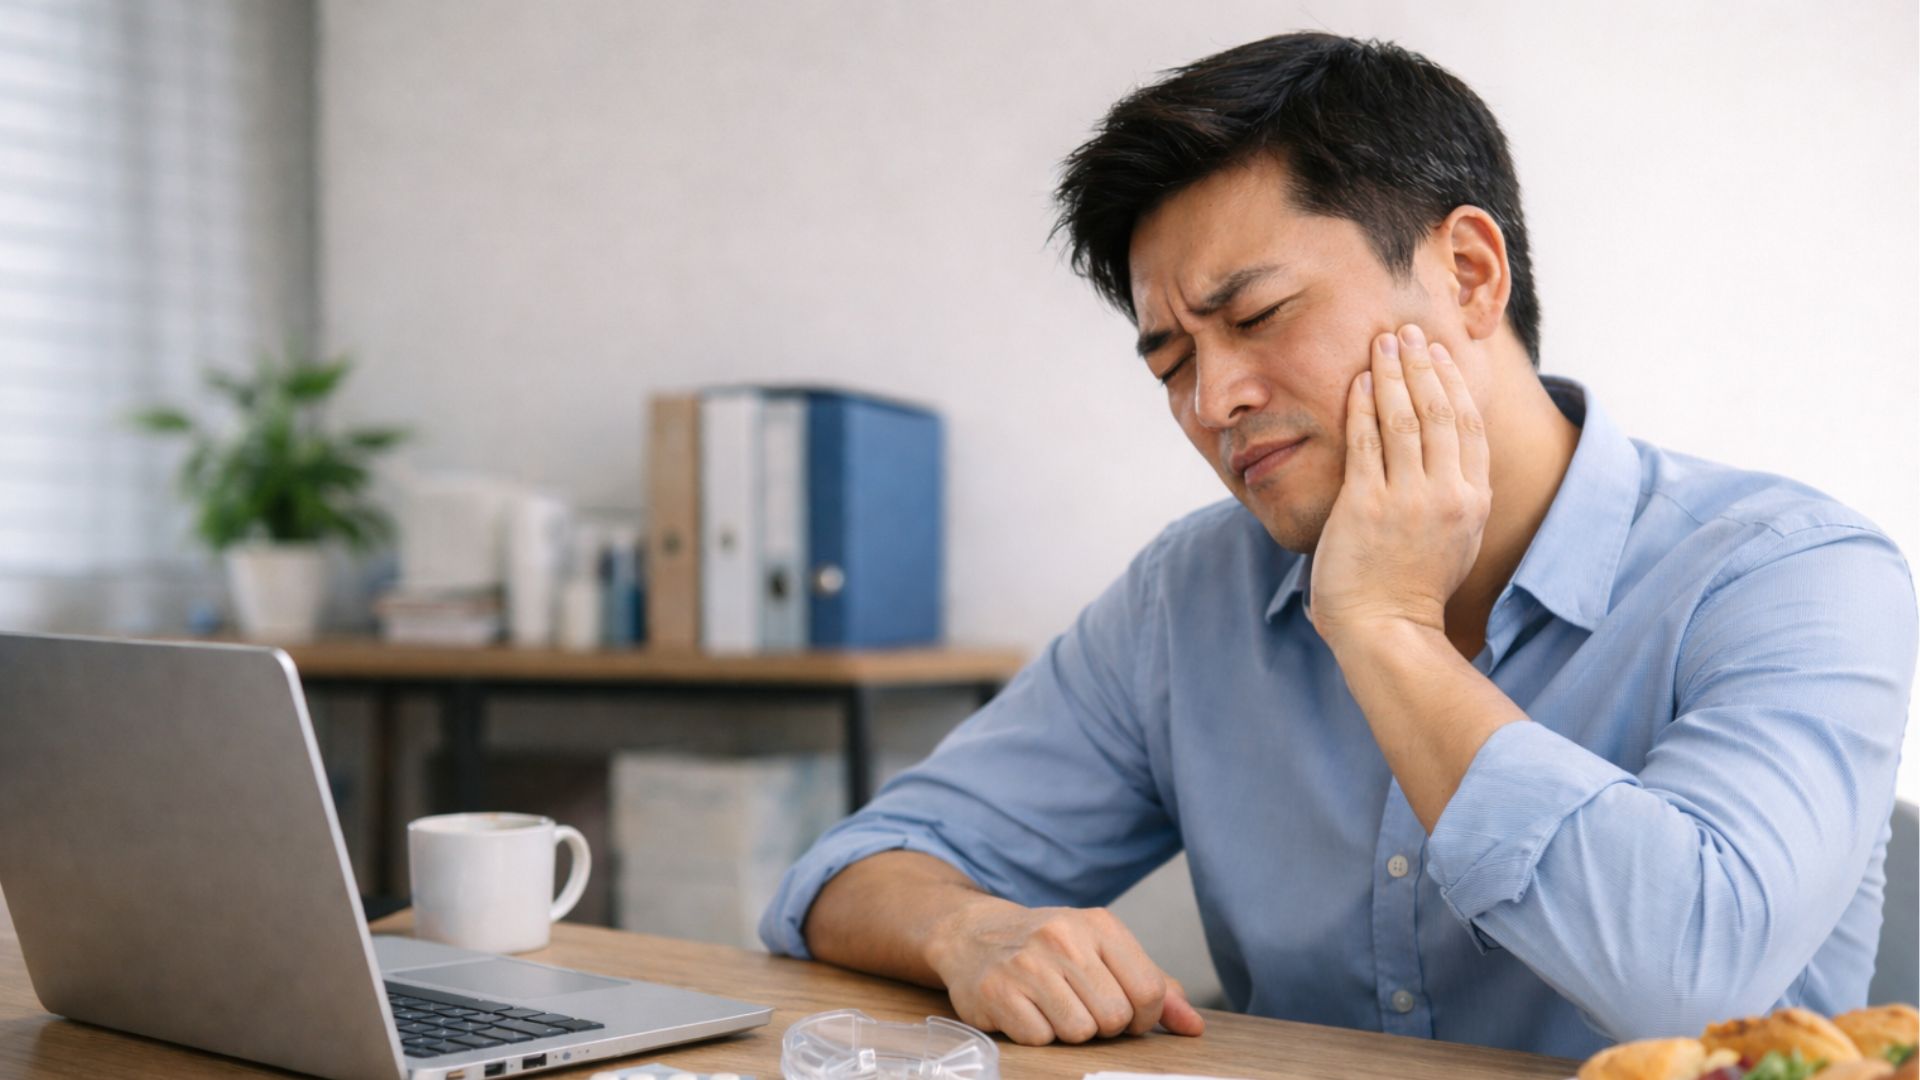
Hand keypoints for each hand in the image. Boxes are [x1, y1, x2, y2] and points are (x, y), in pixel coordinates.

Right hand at [924, 897, 1205, 1045]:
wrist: (973, 935)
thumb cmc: (1050, 949)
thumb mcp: (1104, 951)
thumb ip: (1154, 986)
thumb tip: (1194, 1026)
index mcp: (1099, 925)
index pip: (1150, 991)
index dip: (1143, 1016)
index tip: (1123, 1011)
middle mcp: (1064, 938)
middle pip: (1115, 1017)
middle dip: (1103, 1025)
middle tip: (1080, 1007)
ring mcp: (1027, 964)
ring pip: (1079, 1032)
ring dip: (1069, 1031)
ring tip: (1052, 1007)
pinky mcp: (997, 991)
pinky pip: (1040, 1039)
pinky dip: (1037, 1035)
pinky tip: (1026, 1011)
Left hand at [1308, 323, 1489, 649]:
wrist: (1386, 630)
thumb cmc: (1412, 589)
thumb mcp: (1454, 540)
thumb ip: (1454, 497)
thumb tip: (1448, 458)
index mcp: (1472, 500)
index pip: (1470, 426)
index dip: (1454, 383)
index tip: (1439, 354)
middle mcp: (1447, 494)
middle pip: (1441, 411)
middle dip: (1424, 365)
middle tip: (1409, 332)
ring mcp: (1408, 499)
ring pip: (1405, 418)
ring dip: (1395, 373)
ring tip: (1385, 342)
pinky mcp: (1367, 506)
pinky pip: (1367, 442)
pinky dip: (1364, 405)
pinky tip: (1360, 380)